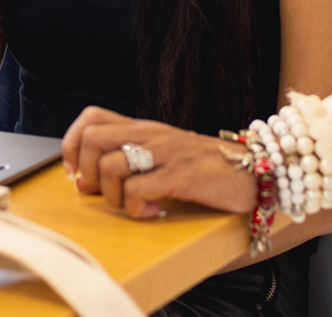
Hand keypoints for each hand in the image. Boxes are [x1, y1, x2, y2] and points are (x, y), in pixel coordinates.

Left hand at [62, 106, 256, 218]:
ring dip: (114, 196)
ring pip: (110, 166)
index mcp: (145, 129)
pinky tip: (155, 212)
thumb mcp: (165, 158)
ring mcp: (167, 154)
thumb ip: (127, 165)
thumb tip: (82, 183)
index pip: (91, 118)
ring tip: (136, 205)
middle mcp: (151, 135)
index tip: (78, 173)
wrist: (259, 171)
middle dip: (86, 172)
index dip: (72, 145)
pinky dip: (138, 209)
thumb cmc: (209, 169)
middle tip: (106, 193)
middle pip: (91, 139)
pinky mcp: (183, 176)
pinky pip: (139, 190)